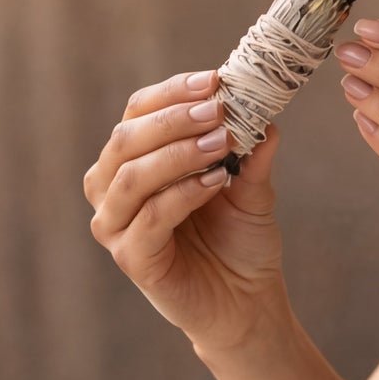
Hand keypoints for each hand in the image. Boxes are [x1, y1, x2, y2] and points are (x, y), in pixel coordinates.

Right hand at [84, 70, 289, 351]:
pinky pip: (150, 217)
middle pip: (126, 139)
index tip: (214, 80)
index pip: (139, 112)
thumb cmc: (241, 239)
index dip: (173, 92)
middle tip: (217, 109)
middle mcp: (114, 189)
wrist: (248, 300)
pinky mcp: (131, 258)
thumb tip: (265, 109)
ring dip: (177, 153)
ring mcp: (116, 225)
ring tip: (221, 142)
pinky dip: (183, 194)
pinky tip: (216, 181)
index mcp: (136, 160)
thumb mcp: (251, 186)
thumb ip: (251, 150)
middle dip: (174, 118)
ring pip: (131, 176)